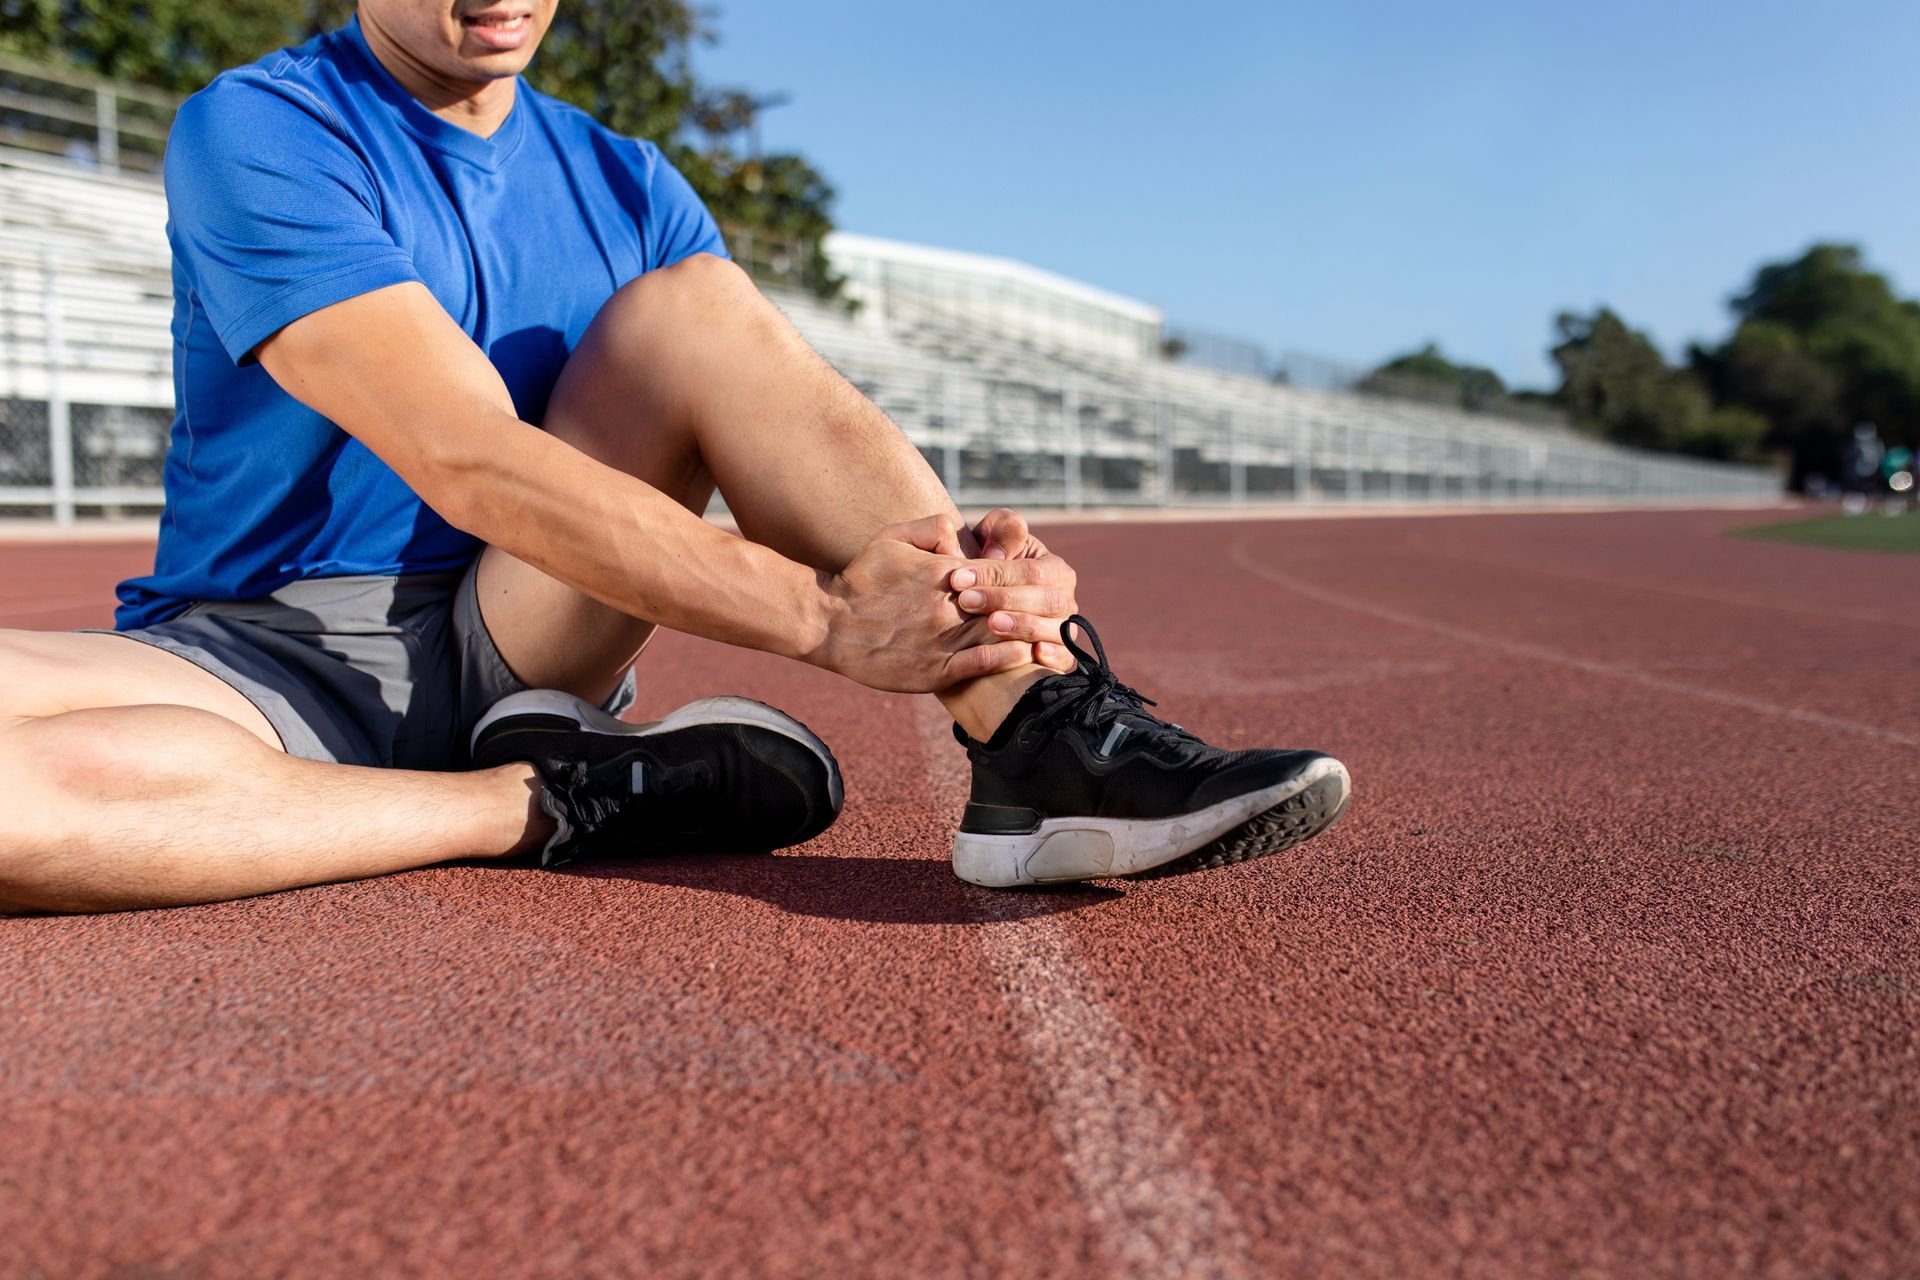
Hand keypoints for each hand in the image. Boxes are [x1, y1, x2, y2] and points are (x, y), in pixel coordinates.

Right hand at [808, 515, 1039, 692]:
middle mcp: (947, 607)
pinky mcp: (936, 670)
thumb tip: (961, 530)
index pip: (995, 572)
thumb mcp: (892, 537)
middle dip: (1026, 605)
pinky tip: (1022, 653)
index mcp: (943, 573)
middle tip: (1048, 607)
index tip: (1028, 581)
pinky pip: (981, 664)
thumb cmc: (861, 578)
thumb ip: (931, 528)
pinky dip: (1006, 657)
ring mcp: (943, 640)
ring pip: (998, 634)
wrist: (831, 623)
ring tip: (1045, 632)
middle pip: (1003, 604)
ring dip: (1024, 632)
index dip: (1014, 575)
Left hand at [949, 508, 1078, 672]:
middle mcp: (1064, 601)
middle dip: (1005, 600)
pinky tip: (1036, 653)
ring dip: (1023, 627)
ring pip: (1055, 629)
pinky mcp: (1062, 657)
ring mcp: (1065, 630)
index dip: (995, 574)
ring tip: (991, 624)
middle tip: (967, 601)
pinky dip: (1055, 657)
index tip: (958, 578)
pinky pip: (1066, 660)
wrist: (979, 609)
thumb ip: (1000, 531)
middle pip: (1045, 600)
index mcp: (1054, 570)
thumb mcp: (991, 540)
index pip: (1030, 571)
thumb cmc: (985, 569)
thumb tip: (997, 552)